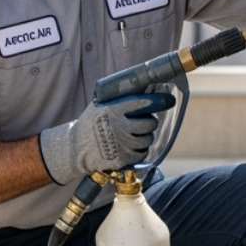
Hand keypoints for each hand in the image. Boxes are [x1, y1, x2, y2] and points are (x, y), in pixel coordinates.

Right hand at [39, 91, 176, 184]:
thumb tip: (142, 87)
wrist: (76, 148)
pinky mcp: (123, 158)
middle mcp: (120, 126)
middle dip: (150, 122)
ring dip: (145, 137)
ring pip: (147, 139)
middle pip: (149, 123)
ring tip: (136, 135)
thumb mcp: (100, 106)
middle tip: (145, 122)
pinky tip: (132, 146)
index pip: (144, 103)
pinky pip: (141, 153)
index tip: (168, 100)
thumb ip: (117, 99)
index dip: (159, 101)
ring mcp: (122, 143)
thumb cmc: (91, 123)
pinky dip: (140, 150)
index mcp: (115, 109)